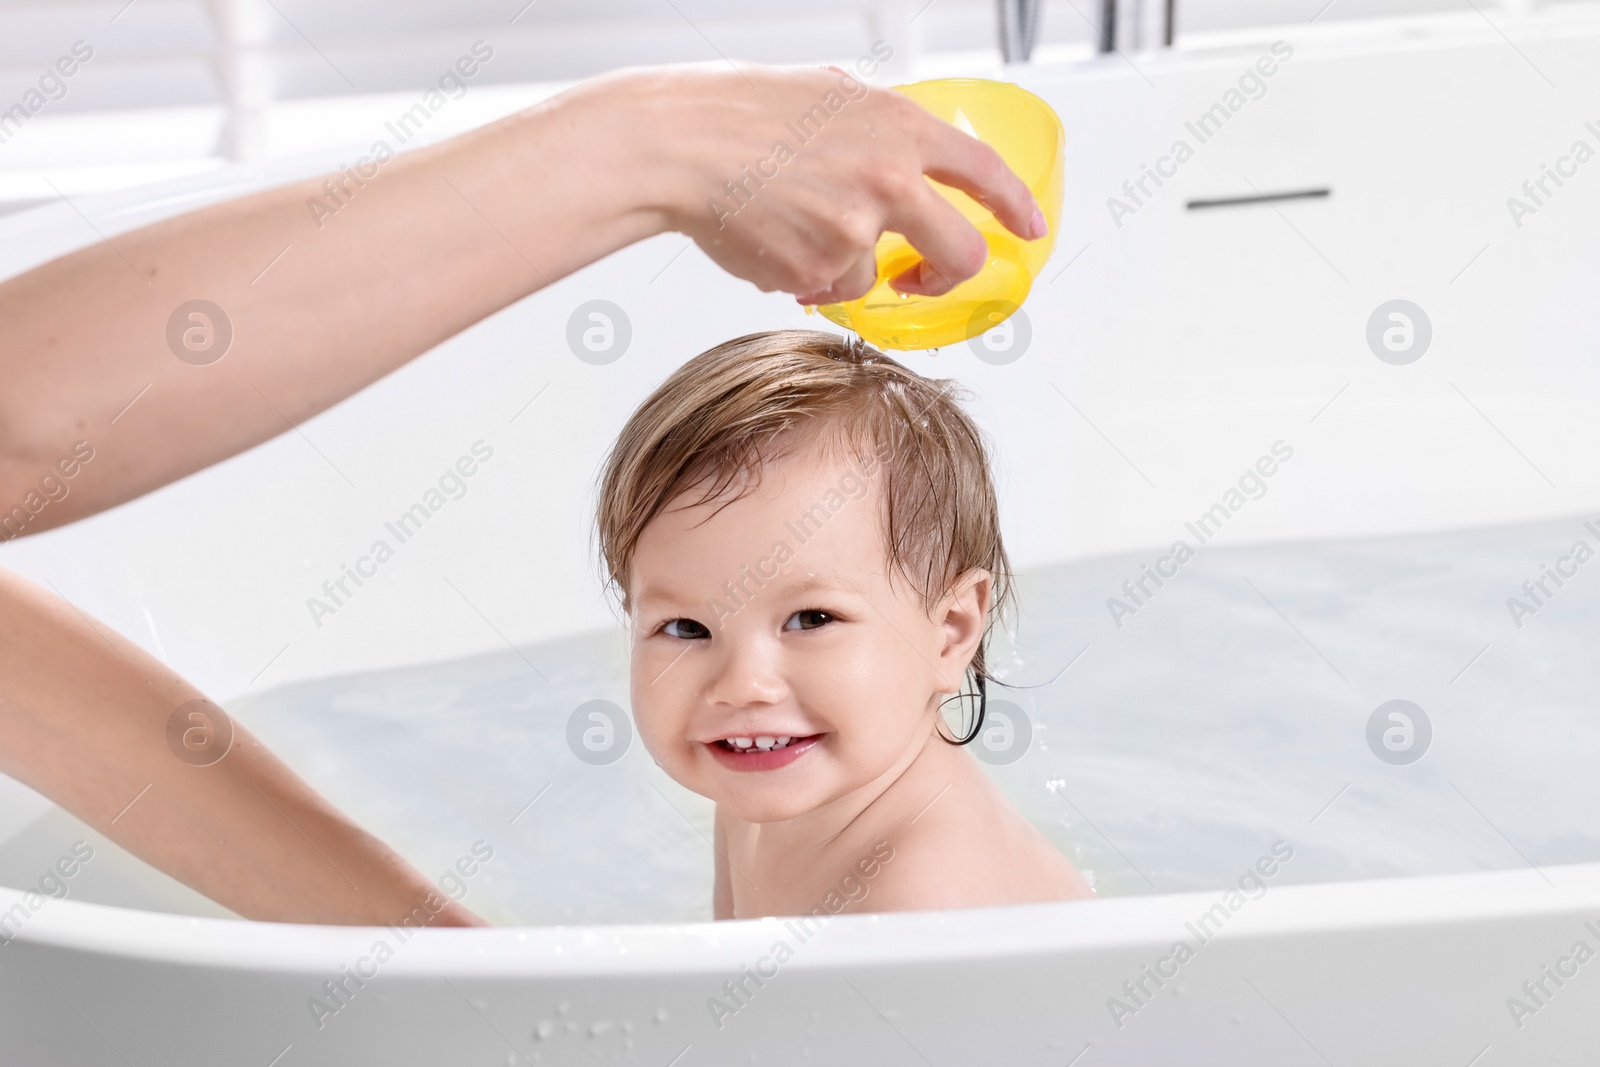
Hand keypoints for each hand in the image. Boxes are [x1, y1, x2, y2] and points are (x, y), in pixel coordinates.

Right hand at [623, 65, 1047, 305]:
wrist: (681, 145)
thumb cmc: (740, 112)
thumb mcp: (830, 95)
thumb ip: (875, 125)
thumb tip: (897, 149)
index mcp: (901, 128)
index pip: (985, 172)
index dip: (1014, 206)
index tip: (1029, 228)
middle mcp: (891, 180)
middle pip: (959, 253)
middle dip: (945, 275)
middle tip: (921, 277)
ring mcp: (857, 231)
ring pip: (873, 277)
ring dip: (840, 265)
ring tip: (791, 223)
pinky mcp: (819, 271)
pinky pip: (827, 289)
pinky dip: (803, 275)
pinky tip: (770, 237)